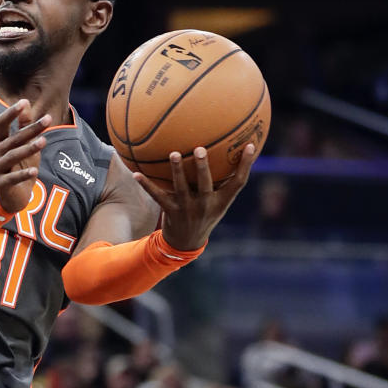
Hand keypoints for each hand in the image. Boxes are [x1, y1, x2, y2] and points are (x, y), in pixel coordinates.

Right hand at [0, 100, 51, 212]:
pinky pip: (12, 178)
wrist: (12, 197)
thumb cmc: (18, 166)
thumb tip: (26, 102)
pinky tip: (35, 170)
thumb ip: (23, 126)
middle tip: (48, 120)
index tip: (24, 102)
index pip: (1, 124)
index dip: (11, 113)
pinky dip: (23, 174)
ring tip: (44, 141)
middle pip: (12, 139)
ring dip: (28, 148)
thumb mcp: (23, 145)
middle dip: (31, 129)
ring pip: (12, 156)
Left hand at [134, 144, 255, 250]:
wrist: (187, 242)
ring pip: (182, 187)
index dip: (246, 164)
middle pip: (206, 184)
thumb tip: (229, 151)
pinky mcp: (170, 210)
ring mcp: (187, 209)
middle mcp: (206, 205)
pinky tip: (136, 173)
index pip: (239, 182)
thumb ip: (223, 181)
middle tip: (200, 149)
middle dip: (203, 167)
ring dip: (177, 170)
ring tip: (174, 154)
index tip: (251, 145)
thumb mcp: (218, 202)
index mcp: (221, 201)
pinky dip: (146, 185)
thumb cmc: (205, 214)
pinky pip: (157, 195)